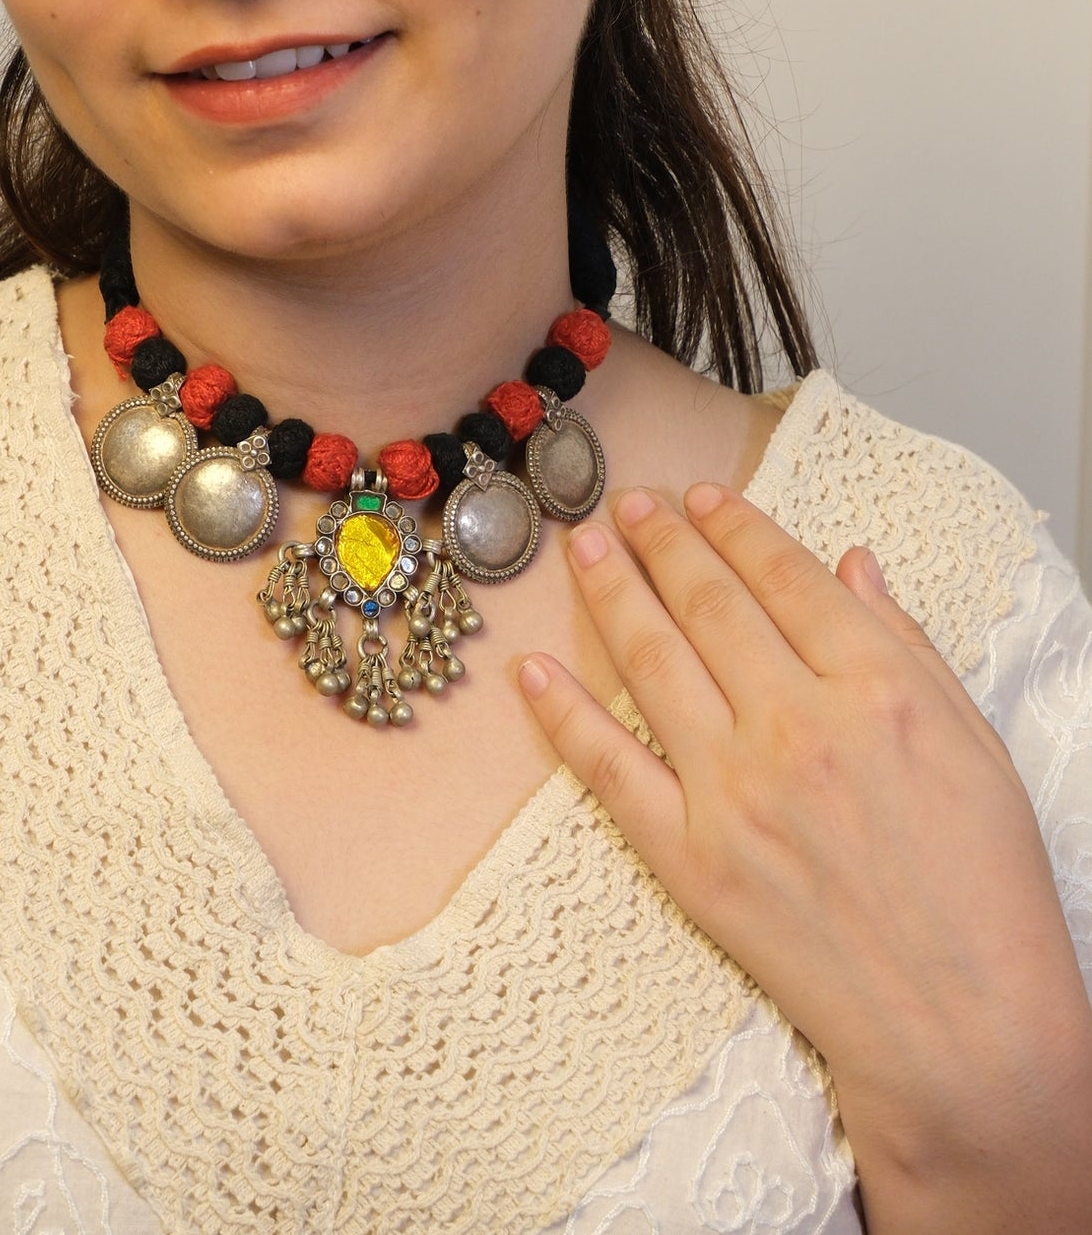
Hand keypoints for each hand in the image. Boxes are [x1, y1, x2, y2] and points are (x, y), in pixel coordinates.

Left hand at [517, 483, 1091, 1233]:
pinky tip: (536, 669)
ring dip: (612, 593)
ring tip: (584, 547)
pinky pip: (609, 769)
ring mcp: (736, 793)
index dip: (736, 527)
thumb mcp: (976, 744)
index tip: (703, 496)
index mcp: (876, 690)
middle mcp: (798, 728)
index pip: (786, 577)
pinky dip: (566, 713)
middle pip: (710, 605)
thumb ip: (908, 644)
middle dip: (662, 542)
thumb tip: (852, 561)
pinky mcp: (692, 859)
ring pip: (654, 662)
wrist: (963, 1026)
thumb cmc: (986, 891)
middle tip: (628, 503)